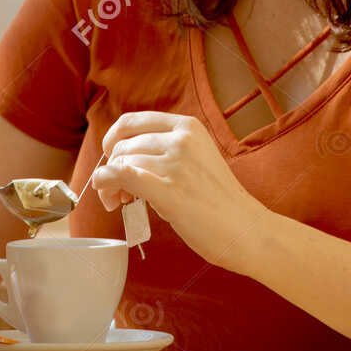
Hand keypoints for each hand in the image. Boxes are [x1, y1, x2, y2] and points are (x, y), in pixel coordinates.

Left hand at [90, 112, 269, 273]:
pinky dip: (105, 185)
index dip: (113, 140)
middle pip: (122, 145)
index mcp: (188, 127)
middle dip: (111, 167)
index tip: (114, 160)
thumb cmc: (219, 200)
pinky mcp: (168, 189)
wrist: (245, 228)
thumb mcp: (196, 158)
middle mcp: (181, 139)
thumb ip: (167, 150)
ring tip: (120, 202)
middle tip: (119, 192)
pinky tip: (111, 199)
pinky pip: (121, 176)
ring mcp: (175, 163)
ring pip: (119, 162)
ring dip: (108, 183)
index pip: (131, 121)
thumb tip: (124, 159)